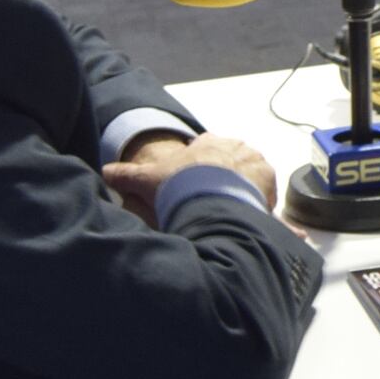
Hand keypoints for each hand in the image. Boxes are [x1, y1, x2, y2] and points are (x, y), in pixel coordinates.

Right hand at [101, 131, 278, 223]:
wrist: (205, 195)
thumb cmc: (177, 184)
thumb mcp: (144, 178)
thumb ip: (123, 175)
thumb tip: (103, 173)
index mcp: (208, 144)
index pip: (207, 151)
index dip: (200, 170)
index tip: (195, 186)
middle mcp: (235, 149)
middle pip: (232, 166)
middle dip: (226, 183)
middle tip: (213, 205)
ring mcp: (254, 164)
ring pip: (252, 181)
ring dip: (246, 196)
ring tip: (232, 219)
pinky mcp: (268, 183)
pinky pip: (271, 201)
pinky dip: (273, 216)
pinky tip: (276, 234)